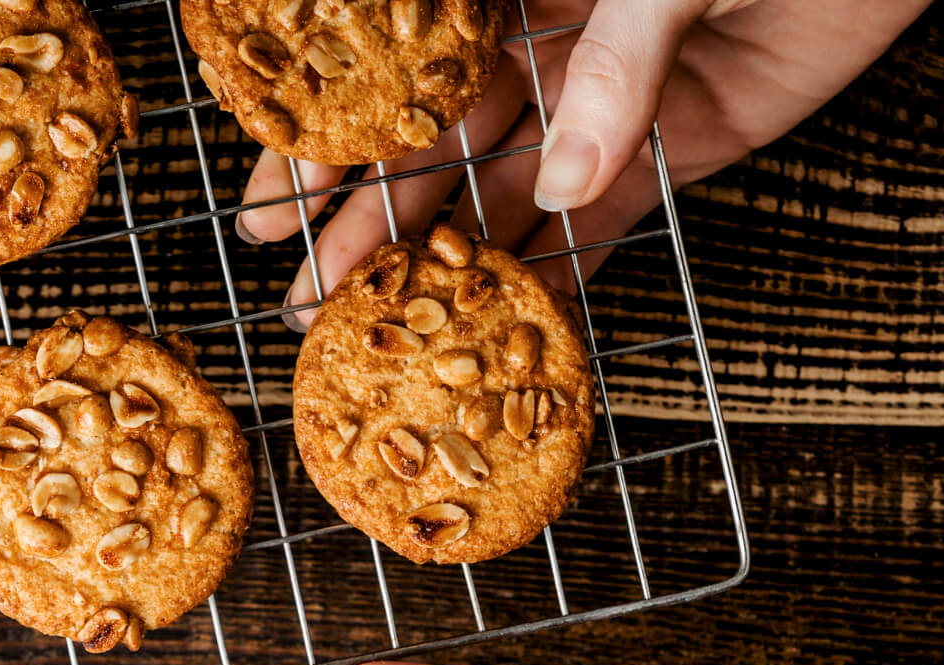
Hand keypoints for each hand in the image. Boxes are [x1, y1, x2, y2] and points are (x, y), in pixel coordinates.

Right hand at [237, 0, 932, 312]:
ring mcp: (596, 110)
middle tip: (306, 293)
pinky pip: (591, 233)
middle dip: (365, 223)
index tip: (283, 201)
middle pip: (428, 151)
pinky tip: (498, 333)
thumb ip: (615, 66)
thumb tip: (562, 176)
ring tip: (377, 333)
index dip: (333, 140)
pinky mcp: (660, 157)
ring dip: (440, 266)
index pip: (398, 75)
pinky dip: (552, 283)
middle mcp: (539, 51)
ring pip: (496, 199)